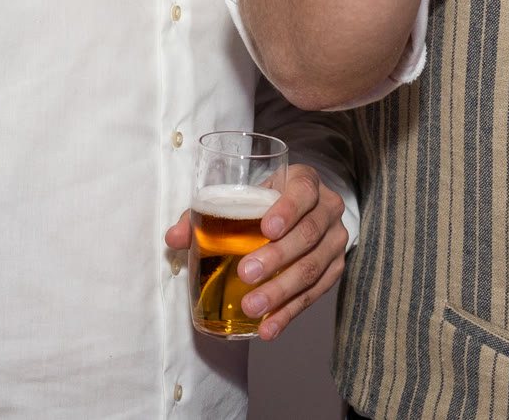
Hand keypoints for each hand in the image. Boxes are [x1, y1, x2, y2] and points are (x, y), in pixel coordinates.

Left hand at [165, 164, 347, 341]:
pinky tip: (268, 327)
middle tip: (246, 273)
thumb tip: (173, 238)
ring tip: (252, 307)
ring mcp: (335, 241)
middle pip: (307, 235)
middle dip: (276, 257)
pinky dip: (289, 313)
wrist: (301, 211)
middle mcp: (327, 209)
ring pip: (313, 268)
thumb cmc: (265, 202)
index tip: (266, 229)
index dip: (287, 210)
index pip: (302, 192)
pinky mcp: (335, 269)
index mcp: (305, 181)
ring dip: (281, 291)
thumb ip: (205, 214)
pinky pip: (315, 294)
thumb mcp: (243, 197)